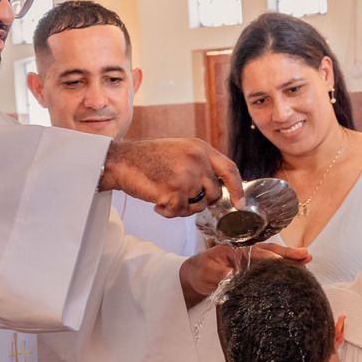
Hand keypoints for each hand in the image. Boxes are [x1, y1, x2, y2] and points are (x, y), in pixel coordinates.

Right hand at [100, 138, 244, 217]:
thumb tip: (219, 189)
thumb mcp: (180, 151)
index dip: (237, 189)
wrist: (121, 160)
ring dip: (182, 208)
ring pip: (198, 206)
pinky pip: (180, 212)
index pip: (229, 170)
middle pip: (214, 194)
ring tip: (165, 196)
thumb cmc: (148, 158)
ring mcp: (187, 175)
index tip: (240, 204)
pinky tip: (157, 203)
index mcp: (201, 149)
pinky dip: (168, 212)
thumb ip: (200, 164)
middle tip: (179, 196)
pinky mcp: (174, 191)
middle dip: (199, 201)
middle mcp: (197, 160)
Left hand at [180, 243, 311, 306]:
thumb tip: (236, 276)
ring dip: (290, 258)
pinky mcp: (254, 268)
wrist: (196, 275)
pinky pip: (271, 265)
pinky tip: (297, 269)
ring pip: (274, 256)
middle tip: (305, 255)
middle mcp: (247, 251)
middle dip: (288, 253)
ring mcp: (252, 259)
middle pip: (270, 251)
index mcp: (237, 249)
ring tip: (307, 259)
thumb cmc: (202, 270)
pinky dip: (284, 266)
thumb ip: (223, 273)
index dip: (269, 257)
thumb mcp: (210, 272)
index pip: (256, 252)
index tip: (280, 261)